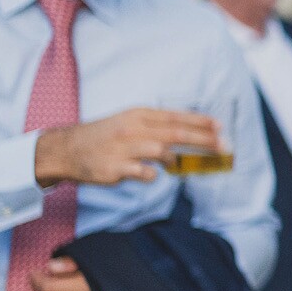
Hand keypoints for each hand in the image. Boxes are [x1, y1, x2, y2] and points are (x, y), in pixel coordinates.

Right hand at [34, 109, 221, 186]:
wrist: (67, 149)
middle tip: (224, 146)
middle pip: (175, 134)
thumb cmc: (106, 136)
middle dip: (203, 140)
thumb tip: (193, 132)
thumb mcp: (130, 121)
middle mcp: (132, 129)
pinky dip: (152, 175)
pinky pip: (145, 173)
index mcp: (138, 115)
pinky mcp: (115, 168)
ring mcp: (123, 149)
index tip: (220, 127)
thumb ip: (158, 126)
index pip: (175, 117)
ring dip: (173, 159)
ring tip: (171, 163)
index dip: (199, 122)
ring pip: (161, 152)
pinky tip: (147, 173)